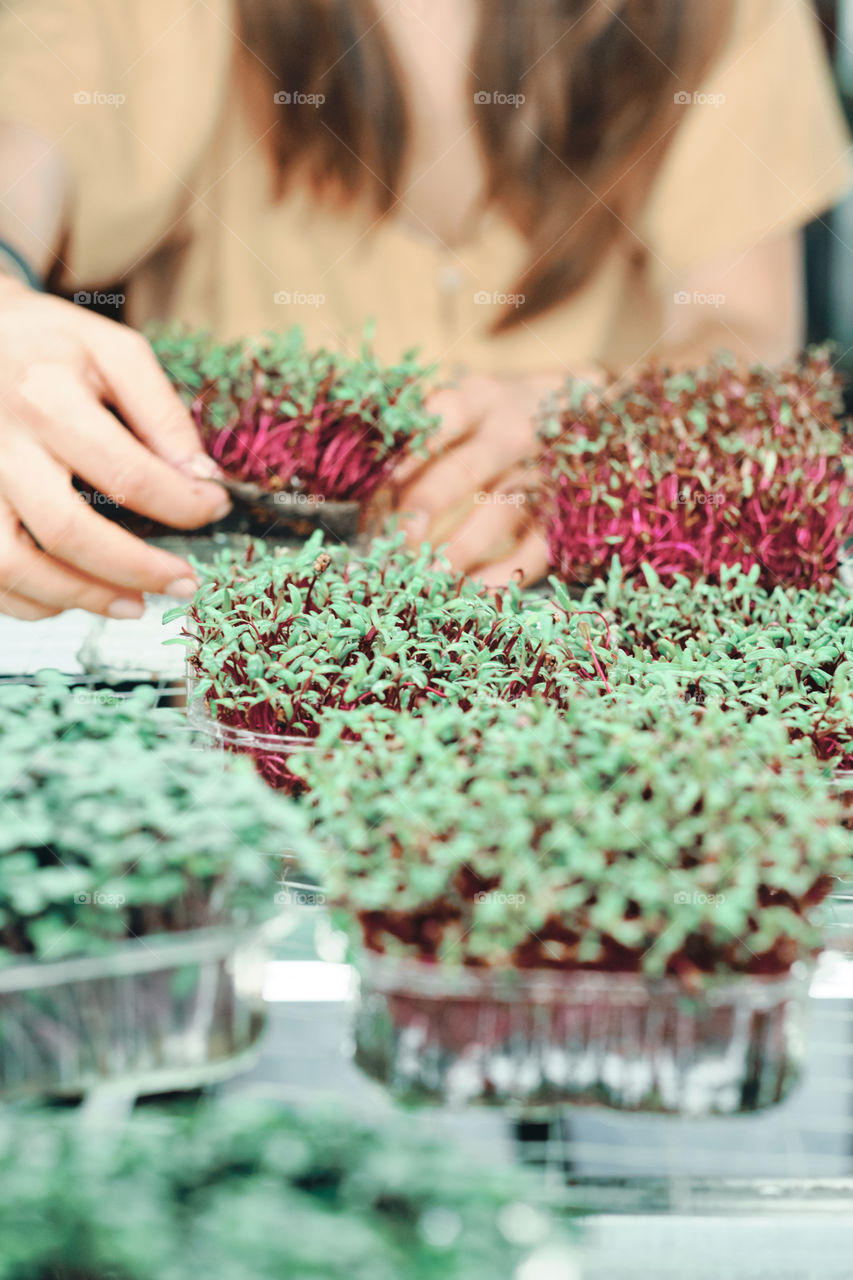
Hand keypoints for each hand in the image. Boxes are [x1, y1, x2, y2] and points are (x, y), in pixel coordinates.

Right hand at [0, 277, 230, 618]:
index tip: (216, 510)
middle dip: (137, 570)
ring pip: (15, 566)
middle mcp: (2, 446)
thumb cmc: (45, 343)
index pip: (129, 474)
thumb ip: (162, 413)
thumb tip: (203, 479)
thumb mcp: (112, 351)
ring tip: (134, 605)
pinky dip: (32, 601)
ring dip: (82, 598)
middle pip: (69, 532)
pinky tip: (73, 596)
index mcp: (46, 398)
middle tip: (184, 584)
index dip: (184, 505)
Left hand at [394, 370, 597, 586]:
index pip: (444, 414)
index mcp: (484, 398)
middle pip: (468, 467)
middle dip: (430, 502)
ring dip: (459, 550)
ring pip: (500, 515)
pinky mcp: (568, 515)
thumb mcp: (481, 399)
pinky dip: (502, 577)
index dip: (414, 446)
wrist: (612, 410)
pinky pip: (534, 551)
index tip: (384, 477)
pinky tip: (471, 595)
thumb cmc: (517, 410)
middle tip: (400, 536)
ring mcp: (546, 475)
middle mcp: (516, 433)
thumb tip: (373, 480)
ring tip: (425, 577)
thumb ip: (431, 432)